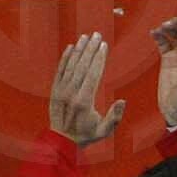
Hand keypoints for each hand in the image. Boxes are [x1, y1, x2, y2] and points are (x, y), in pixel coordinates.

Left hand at [48, 31, 124, 146]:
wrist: (61, 141)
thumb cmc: (86, 135)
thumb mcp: (104, 131)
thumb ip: (114, 117)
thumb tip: (122, 100)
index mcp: (84, 101)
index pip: (93, 74)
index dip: (99, 58)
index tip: (103, 45)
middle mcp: (71, 93)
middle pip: (82, 66)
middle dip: (90, 49)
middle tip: (96, 34)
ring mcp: (61, 91)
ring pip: (70, 66)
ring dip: (78, 50)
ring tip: (84, 37)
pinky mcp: (54, 91)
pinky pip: (59, 71)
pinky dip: (64, 58)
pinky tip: (69, 48)